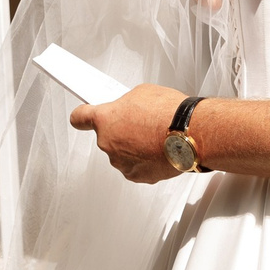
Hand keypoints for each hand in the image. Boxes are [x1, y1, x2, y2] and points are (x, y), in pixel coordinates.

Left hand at [71, 82, 187, 183]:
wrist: (189, 134)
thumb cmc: (169, 113)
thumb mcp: (144, 93)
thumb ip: (127, 103)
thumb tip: (128, 108)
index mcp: (105, 119)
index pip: (80, 118)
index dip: (82, 116)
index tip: (82, 118)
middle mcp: (108, 143)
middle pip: (107, 137)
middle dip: (121, 131)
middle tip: (141, 124)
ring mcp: (120, 162)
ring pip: (122, 154)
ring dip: (134, 147)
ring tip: (155, 137)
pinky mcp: (136, 175)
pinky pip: (136, 167)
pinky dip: (145, 161)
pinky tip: (159, 150)